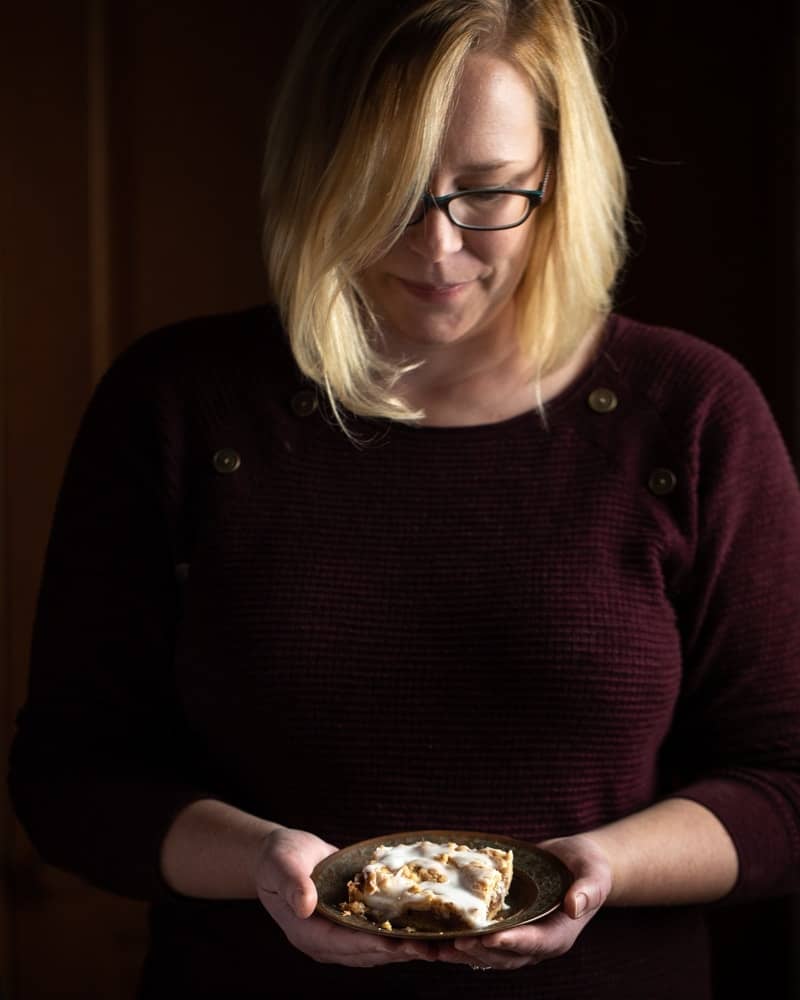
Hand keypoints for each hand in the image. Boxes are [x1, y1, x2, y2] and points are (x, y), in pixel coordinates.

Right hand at [255, 826, 435, 966]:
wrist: (281, 856)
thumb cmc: (279, 858)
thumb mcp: (282, 864)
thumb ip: (293, 884)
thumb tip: (306, 905)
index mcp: (306, 933)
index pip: (341, 943)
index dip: (368, 943)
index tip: (395, 943)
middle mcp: (324, 942)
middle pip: (365, 953)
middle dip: (397, 952)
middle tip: (430, 950)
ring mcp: (338, 937)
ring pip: (375, 950)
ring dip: (405, 950)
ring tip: (437, 948)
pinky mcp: (350, 927)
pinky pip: (377, 936)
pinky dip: (400, 937)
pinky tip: (425, 933)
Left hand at [434, 834, 612, 970]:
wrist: (574, 863)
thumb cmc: (588, 867)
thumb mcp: (595, 875)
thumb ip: (588, 890)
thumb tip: (574, 905)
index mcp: (559, 935)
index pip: (536, 944)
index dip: (514, 942)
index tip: (492, 938)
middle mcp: (535, 943)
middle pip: (506, 956)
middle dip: (480, 951)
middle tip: (454, 943)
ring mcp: (518, 937)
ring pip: (487, 953)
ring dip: (462, 952)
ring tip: (434, 947)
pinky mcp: (503, 927)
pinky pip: (480, 939)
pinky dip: (458, 939)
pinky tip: (434, 934)